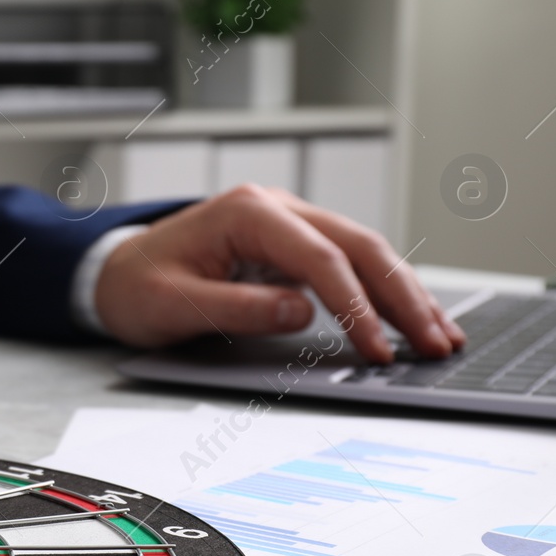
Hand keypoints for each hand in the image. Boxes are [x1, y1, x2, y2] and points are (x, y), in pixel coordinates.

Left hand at [93, 184, 465, 363]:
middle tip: (438, 343)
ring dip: (405, 293)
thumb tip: (303, 311)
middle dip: (403, 296)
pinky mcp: (292, 243)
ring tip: (442, 335)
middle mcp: (276, 207)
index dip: (355, 306)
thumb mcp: (175, 304)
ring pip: (364, 250)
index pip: (321, 258)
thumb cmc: (137, 286)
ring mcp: (288, 221)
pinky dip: (383, 290)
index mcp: (247, 212)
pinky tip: (411, 316)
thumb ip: (238, 308)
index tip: (378, 349)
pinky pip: (349, 261)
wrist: (113, 272)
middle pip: (359, 245)